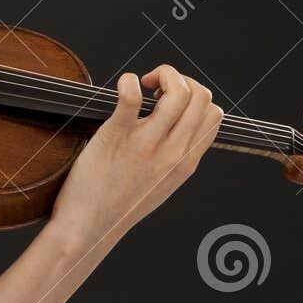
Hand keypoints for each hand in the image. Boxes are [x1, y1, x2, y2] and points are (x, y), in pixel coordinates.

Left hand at [48, 64, 222, 250]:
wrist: (89, 227)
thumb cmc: (120, 204)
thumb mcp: (163, 183)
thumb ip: (177, 157)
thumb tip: (182, 128)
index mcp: (186, 162)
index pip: (213, 114)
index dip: (195, 96)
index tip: (170, 101)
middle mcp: (173, 152)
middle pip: (201, 96)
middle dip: (181, 79)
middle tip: (156, 89)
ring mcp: (146, 145)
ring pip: (179, 92)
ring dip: (163, 74)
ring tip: (144, 85)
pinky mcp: (116, 137)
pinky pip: (131, 96)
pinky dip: (129, 81)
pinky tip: (124, 85)